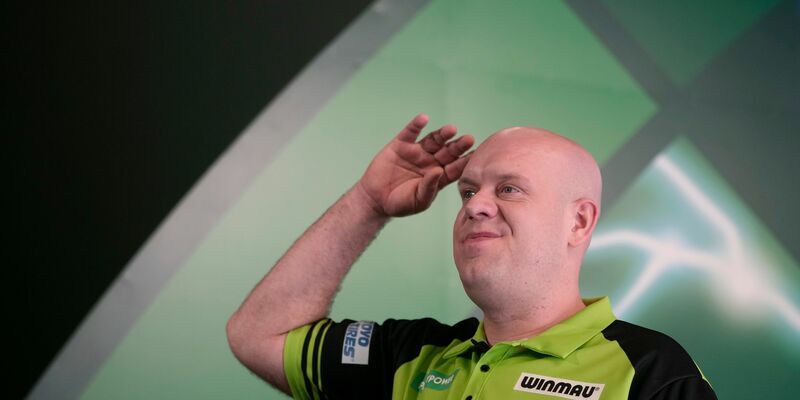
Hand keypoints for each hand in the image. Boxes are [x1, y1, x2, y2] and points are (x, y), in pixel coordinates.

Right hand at [357, 113, 474, 216]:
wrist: (375, 200)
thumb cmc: (400, 204)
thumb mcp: (418, 200)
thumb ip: (429, 187)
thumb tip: (438, 171)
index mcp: (439, 177)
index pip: (456, 167)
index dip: (465, 161)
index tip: (476, 156)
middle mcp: (431, 162)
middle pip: (448, 151)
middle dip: (458, 146)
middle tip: (468, 139)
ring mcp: (416, 152)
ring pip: (433, 140)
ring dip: (442, 134)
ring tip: (451, 129)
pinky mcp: (401, 145)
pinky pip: (410, 133)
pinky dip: (417, 125)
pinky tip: (424, 118)